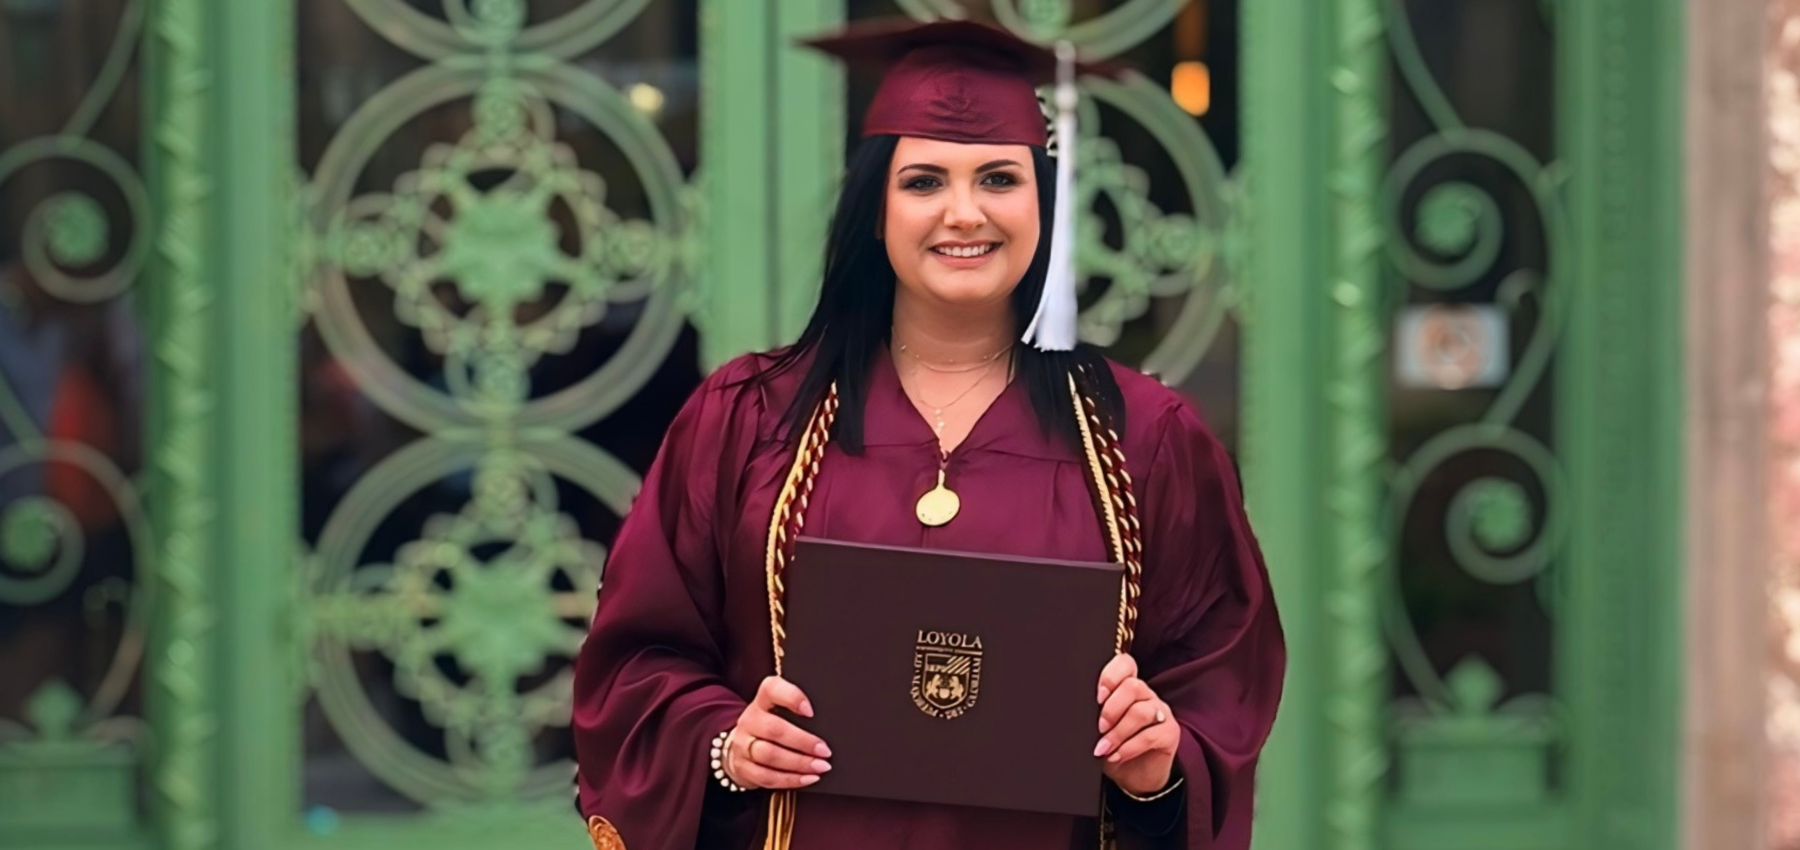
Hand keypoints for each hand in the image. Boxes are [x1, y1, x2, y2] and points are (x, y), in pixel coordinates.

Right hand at [723, 676, 833, 789]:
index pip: (772, 689)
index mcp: (762, 701)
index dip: (791, 698)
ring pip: (770, 755)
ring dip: (799, 763)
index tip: (810, 711)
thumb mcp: (778, 711)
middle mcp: (750, 720)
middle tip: (825, 750)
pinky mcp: (744, 767)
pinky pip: (767, 777)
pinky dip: (791, 780)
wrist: (740, 748)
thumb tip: (830, 724)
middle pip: (774, 729)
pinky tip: (808, 778)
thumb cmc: (769, 726)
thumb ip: (797, 712)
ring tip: (820, 766)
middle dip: (803, 742)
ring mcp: (743, 745)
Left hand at [1093, 654, 1178, 796]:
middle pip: (1133, 686)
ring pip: (1141, 711)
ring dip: (1118, 732)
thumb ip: (1094, 715)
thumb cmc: (1112, 748)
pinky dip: (1129, 747)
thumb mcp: (1098, 730)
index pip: (1125, 664)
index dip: (1111, 676)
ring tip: (1104, 748)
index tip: (1098, 697)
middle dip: (1112, 709)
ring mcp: (1161, 712)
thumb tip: (1077, 712)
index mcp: (1127, 687)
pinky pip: (1150, 735)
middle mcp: (1146, 695)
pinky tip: (1116, 756)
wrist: (1133, 777)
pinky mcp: (1170, 733)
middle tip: (1099, 728)